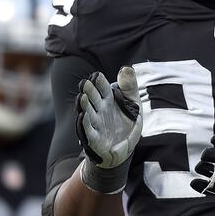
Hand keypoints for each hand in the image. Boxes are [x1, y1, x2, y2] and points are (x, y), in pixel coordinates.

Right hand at [76, 67, 142, 192]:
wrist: (125, 147)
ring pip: (86, 112)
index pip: (102, 87)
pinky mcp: (93, 138)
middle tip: (84, 83)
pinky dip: (84, 123)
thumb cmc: (127, 122)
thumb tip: (126, 68)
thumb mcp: (133, 103)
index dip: (99, 81)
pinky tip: (82, 115)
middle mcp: (99, 109)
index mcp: (108, 99)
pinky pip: (87, 130)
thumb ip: (129, 86)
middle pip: (92, 98)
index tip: (96, 76)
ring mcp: (95, 123)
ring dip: (83, 105)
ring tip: (81, 97)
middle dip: (88, 91)